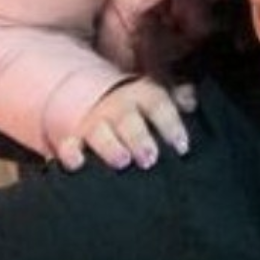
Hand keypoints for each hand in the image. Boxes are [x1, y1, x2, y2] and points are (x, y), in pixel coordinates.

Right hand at [57, 78, 195, 171]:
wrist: (95, 97)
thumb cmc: (138, 105)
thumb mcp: (158, 98)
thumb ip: (178, 99)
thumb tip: (192, 101)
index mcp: (142, 94)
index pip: (159, 105)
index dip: (171, 125)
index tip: (181, 147)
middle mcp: (117, 106)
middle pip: (128, 119)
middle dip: (139, 138)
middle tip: (150, 158)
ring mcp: (93, 121)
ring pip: (99, 131)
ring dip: (110, 146)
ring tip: (122, 161)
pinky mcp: (72, 138)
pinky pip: (68, 145)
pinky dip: (71, 153)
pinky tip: (78, 164)